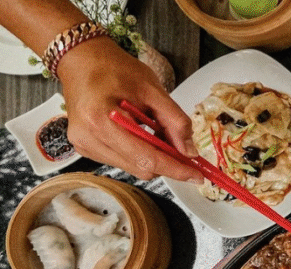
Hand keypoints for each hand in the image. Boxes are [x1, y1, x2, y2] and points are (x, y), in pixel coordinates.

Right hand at [57, 37, 201, 182]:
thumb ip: (175, 121)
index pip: (146, 157)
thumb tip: (189, 152)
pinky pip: (121, 161)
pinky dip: (139, 154)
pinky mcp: (85, 148)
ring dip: (153, 157)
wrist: (81, 59)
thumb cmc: (114, 68)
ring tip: (158, 133)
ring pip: (132, 167)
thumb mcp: (152, 89)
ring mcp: (83, 145)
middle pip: (140, 167)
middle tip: (185, 151)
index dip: (175, 169)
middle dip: (167, 163)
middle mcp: (87, 138)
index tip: (197, 176)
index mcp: (101, 119)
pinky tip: (142, 135)